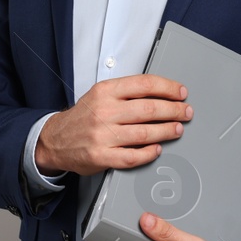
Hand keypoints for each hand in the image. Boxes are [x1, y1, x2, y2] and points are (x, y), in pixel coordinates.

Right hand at [34, 74, 191, 177]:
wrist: (55, 139)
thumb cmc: (83, 117)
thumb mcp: (99, 94)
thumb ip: (126, 92)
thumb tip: (161, 93)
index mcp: (105, 91)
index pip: (144, 84)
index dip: (168, 88)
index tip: (181, 93)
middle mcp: (104, 112)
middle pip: (149, 109)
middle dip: (174, 110)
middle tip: (185, 112)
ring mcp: (102, 136)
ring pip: (145, 133)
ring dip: (167, 131)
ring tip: (177, 129)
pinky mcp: (101, 156)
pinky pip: (133, 156)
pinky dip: (149, 153)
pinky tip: (157, 149)